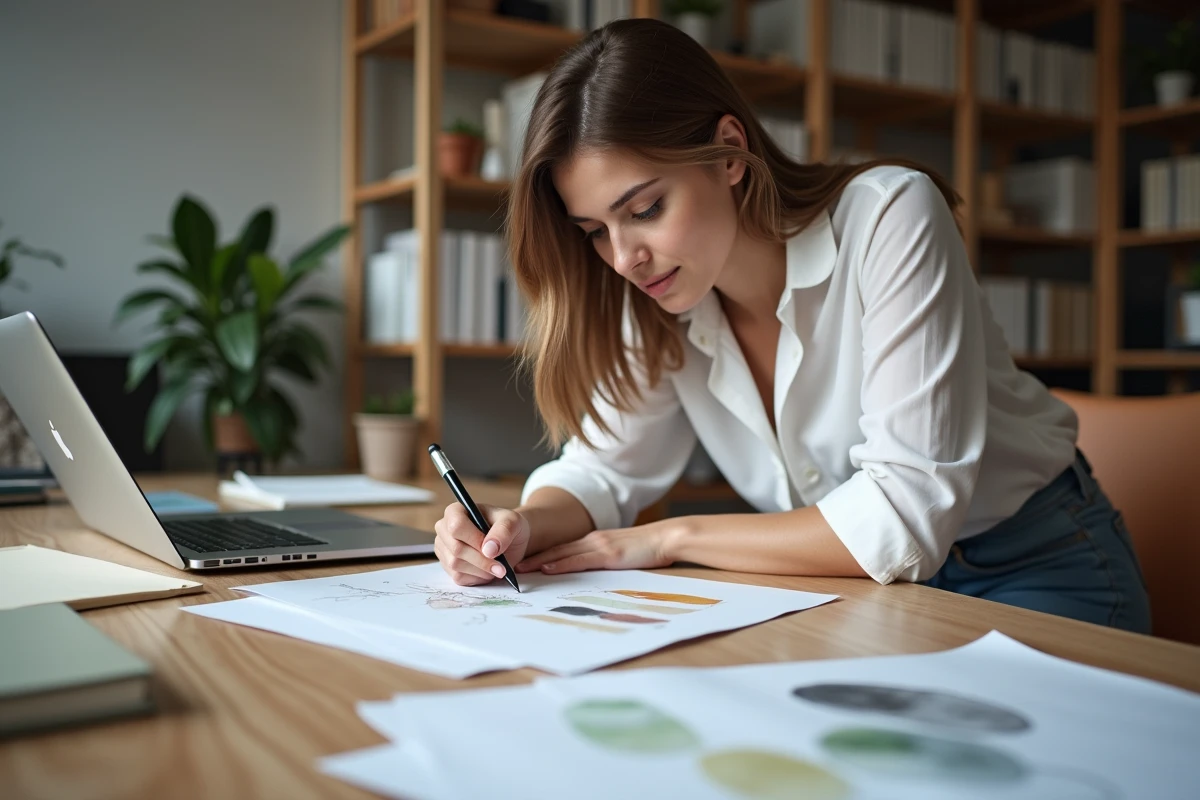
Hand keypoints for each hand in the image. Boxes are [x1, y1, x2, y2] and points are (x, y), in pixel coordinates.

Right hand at [433, 503, 530, 585]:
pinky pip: (458, 577)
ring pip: (456, 565)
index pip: (456, 526)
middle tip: (502, 567)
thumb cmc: (508, 527)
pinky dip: (476, 577)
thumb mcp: (513, 522)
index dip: (475, 539)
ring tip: (497, 567)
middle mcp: (445, 528)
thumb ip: (503, 531)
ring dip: (481, 570)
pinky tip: (487, 571)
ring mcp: (444, 548)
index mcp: (456, 511)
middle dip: (482, 560)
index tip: (493, 549)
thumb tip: (488, 550)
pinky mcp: (447, 566)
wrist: (509, 542)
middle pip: (456, 549)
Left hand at [517, 521, 676, 574]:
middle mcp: (592, 540)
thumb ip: (605, 559)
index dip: (541, 554)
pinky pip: (578, 560)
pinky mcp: (607, 554)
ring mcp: (598, 546)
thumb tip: (593, 571)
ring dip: (539, 561)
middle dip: (532, 557)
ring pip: (561, 553)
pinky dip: (560, 564)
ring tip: (519, 568)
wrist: (667, 538)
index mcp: (595, 541)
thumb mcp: (622, 553)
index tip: (523, 561)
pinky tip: (546, 569)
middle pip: (555, 549)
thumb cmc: (649, 549)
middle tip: (510, 564)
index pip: (562, 548)